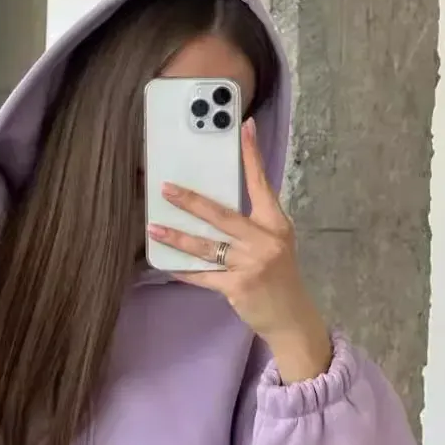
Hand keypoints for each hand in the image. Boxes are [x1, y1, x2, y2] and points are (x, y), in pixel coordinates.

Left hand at [147, 118, 331, 381]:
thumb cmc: (278, 276)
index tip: (244, 128)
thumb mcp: (274, 244)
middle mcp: (265, 240)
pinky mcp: (237, 286)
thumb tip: (211, 207)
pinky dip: (183, 270)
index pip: (261, 184)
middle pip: (222, 215)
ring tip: (154, 229)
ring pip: (206, 246)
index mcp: (276, 224)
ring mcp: (251, 264)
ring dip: (177, 237)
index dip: (252, 156)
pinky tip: (166, 264)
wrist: (291, 317)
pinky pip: (203, 275)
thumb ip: (250, 226)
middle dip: (191, 201)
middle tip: (166, 189)